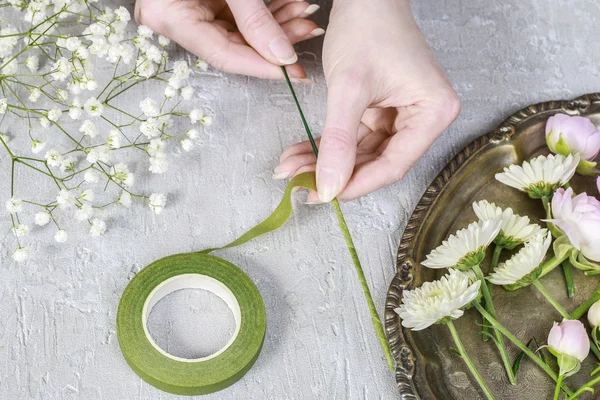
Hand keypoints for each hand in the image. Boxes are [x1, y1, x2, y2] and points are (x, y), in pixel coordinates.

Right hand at [135, 0, 323, 78]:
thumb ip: (254, 18)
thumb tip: (282, 55)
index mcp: (169, 16)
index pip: (222, 55)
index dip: (261, 66)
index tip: (293, 71)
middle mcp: (177, 18)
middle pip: (234, 45)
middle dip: (275, 41)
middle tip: (306, 32)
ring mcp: (192, 9)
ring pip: (241, 32)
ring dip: (276, 25)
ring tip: (304, 15)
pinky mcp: (207, 0)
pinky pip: (239, 16)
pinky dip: (267, 12)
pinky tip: (291, 7)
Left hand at [276, 0, 460, 201]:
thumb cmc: (367, 27)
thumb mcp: (349, 88)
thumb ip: (339, 142)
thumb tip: (329, 188)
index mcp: (433, 112)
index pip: (393, 165)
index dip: (356, 184)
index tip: (323, 195)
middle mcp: (423, 117)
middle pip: (377, 162)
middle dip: (335, 172)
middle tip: (300, 183)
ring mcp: (402, 115)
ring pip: (362, 153)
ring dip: (326, 161)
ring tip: (292, 167)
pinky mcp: (382, 110)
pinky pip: (355, 137)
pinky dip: (328, 145)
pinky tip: (302, 152)